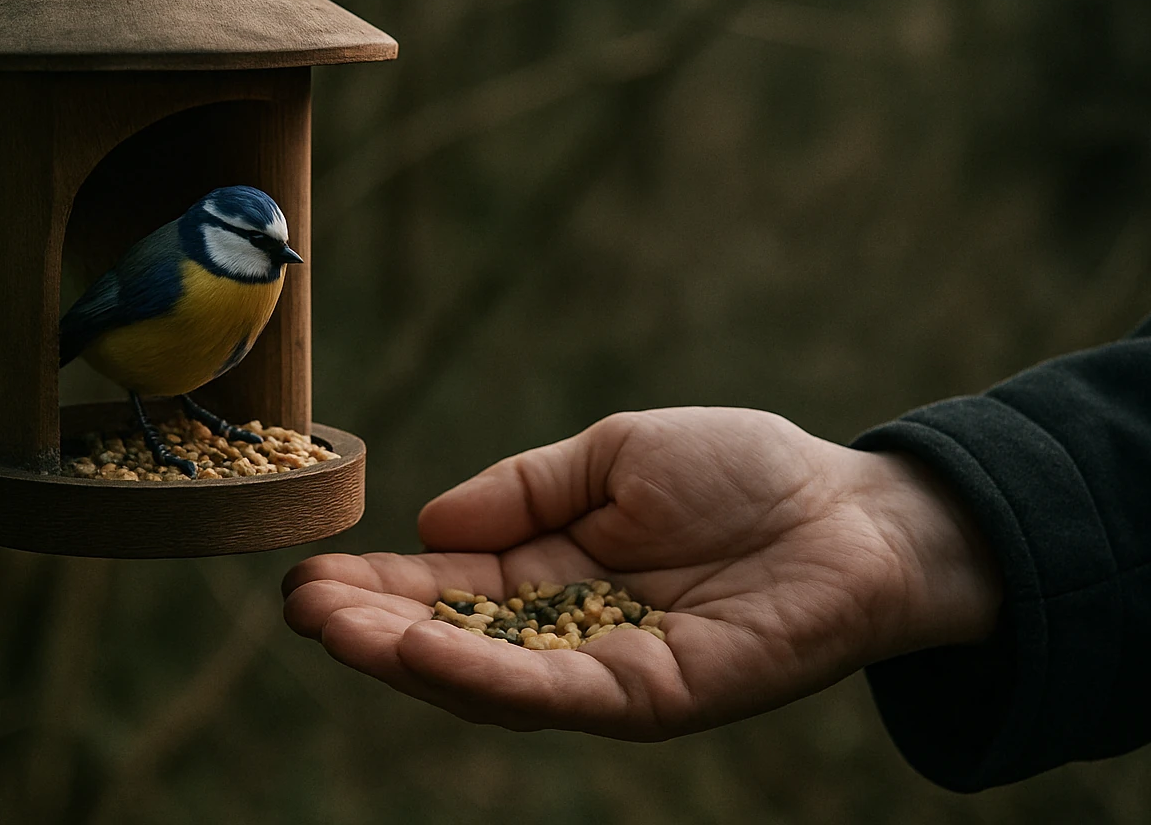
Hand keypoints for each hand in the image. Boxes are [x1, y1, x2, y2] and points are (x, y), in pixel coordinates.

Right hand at [283, 407, 1001, 738]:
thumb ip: (525, 488)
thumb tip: (430, 514)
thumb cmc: (742, 470)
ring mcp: (606, 669)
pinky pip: (556, 695)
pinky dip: (484, 676)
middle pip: (451, 637)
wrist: (852, 508)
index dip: (380, 583)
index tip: (311, 575)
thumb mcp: (613, 453)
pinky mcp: (652, 697)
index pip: (447, 582)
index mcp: (552, 566)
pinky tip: (422, 651)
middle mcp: (567, 628)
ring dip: (404, 656)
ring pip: (486, 676)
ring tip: (332, 629)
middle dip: (372, 627)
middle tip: (297, 606)